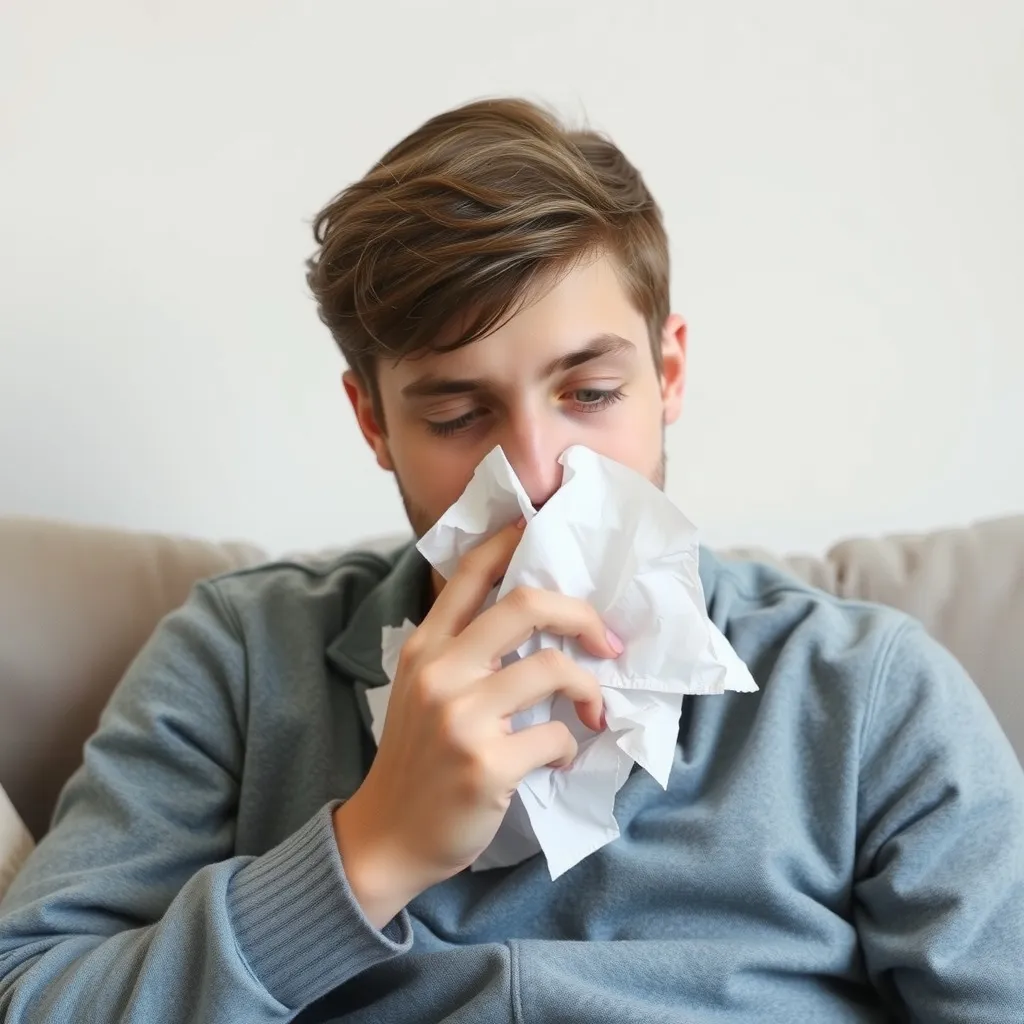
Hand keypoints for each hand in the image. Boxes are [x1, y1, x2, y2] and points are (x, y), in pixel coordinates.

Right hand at [332, 520, 621, 926]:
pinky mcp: (486, 763)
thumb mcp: (421, 691)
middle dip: (581, 614)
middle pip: (526, 604)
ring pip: (552, 668)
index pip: (470, 576)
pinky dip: (571, 746)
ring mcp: (461, 717)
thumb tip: (532, 621)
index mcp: (424, 647)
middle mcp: (440, 671)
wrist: (387, 837)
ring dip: (589, 689)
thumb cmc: (416, 760)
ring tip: (593, 711)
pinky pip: (557, 736)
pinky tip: (560, 758)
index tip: (537, 526)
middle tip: (608, 639)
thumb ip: (461, 652)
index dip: (509, 541)